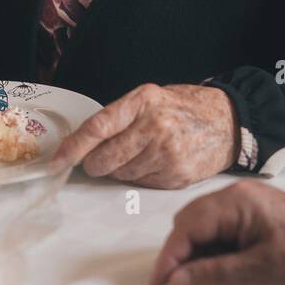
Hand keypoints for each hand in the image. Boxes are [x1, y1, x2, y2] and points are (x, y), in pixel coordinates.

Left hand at [51, 83, 238, 187]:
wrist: (227, 122)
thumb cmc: (183, 109)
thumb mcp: (150, 99)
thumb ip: (118, 118)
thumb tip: (80, 145)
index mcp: (143, 102)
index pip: (98, 127)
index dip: (74, 148)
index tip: (57, 162)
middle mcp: (155, 127)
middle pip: (105, 159)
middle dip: (96, 163)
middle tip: (102, 158)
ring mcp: (167, 154)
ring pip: (121, 175)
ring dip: (121, 170)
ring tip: (142, 153)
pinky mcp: (175, 176)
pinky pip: (141, 184)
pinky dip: (141, 177)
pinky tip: (156, 162)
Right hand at [151, 179, 284, 284]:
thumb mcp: (259, 271)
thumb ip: (213, 275)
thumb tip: (174, 281)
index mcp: (234, 202)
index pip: (186, 227)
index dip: (168, 257)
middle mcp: (235, 194)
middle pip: (189, 221)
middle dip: (178, 253)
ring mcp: (245, 200)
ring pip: (203, 224)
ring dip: (194, 251)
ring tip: (195, 279)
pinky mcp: (254, 211)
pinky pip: (220, 226)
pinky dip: (212, 247)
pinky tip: (217, 267)